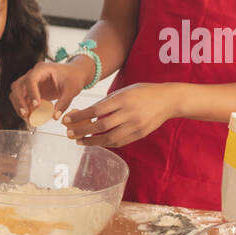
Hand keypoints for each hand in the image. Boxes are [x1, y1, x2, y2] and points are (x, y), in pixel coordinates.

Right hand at [9, 60, 88, 121]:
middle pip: (18, 85)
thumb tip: (55, 117)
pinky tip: (30, 117)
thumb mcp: (72, 90)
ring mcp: (30, 82)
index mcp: (43, 69)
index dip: (31, 92)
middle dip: (20, 101)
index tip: (36, 105)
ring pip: (16, 93)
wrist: (74, 74)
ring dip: (19, 106)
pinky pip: (22, 99)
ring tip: (28, 118)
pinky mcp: (31, 90)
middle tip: (26, 114)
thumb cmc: (73, 78)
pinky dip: (24, 108)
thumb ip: (63, 103)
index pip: (31, 78)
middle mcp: (33, 74)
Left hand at [62, 82, 177, 148]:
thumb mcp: (125, 90)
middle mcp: (129, 113)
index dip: (80, 116)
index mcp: (123, 99)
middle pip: (100, 126)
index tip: (67, 119)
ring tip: (79, 141)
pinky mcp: (140, 134)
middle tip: (69, 133)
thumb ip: (109, 102)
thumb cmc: (144, 92)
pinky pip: (119, 142)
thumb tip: (88, 113)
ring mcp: (135, 125)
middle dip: (82, 130)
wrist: (168, 100)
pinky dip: (105, 143)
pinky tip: (96, 142)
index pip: (96, 109)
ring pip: (109, 138)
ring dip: (91, 141)